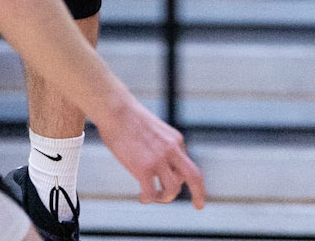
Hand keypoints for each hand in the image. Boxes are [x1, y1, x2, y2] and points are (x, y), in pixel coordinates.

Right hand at [96, 91, 205, 206]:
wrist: (115, 108)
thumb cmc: (128, 117)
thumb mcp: (154, 130)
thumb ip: (160, 146)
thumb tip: (156, 164)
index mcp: (175, 139)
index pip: (187, 165)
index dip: (186, 179)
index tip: (193, 190)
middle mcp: (171, 149)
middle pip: (193, 176)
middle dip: (199, 193)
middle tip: (199, 206)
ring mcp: (158, 159)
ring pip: (173, 189)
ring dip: (164, 197)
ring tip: (153, 196)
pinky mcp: (143, 168)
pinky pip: (151, 193)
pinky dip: (147, 199)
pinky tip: (142, 198)